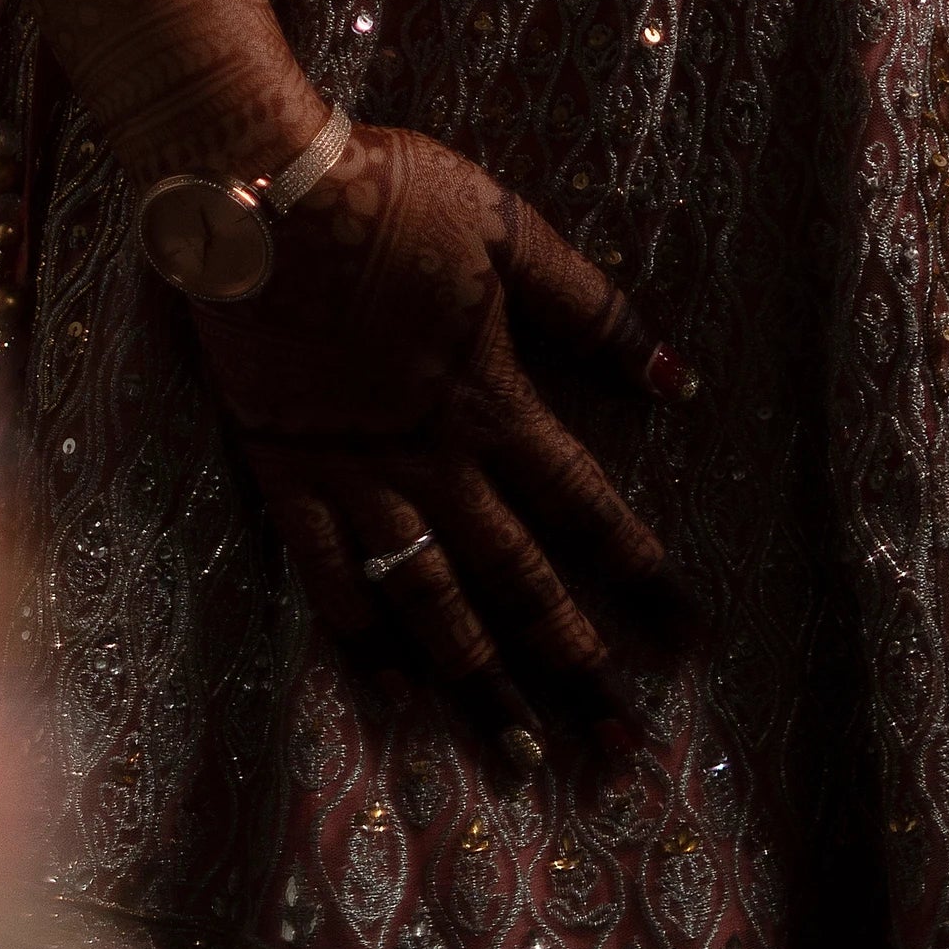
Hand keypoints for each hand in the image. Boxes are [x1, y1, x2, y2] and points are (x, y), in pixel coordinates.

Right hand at [181, 121, 700, 764]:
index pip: (586, 507)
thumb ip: (591, 309)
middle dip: (576, 666)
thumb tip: (678, 378)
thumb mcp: (509, 230)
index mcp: (493, 403)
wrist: (260, 195)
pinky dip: (363, 641)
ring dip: (481, 683)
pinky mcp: (287, 477)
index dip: (640, 575)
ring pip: (431, 604)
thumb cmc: (390, 197)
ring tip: (523, 752)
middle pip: (519, 583)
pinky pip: (330, 580)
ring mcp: (356, 480)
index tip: (689, 639)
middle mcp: (434, 464)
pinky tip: (393, 698)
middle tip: (620, 746)